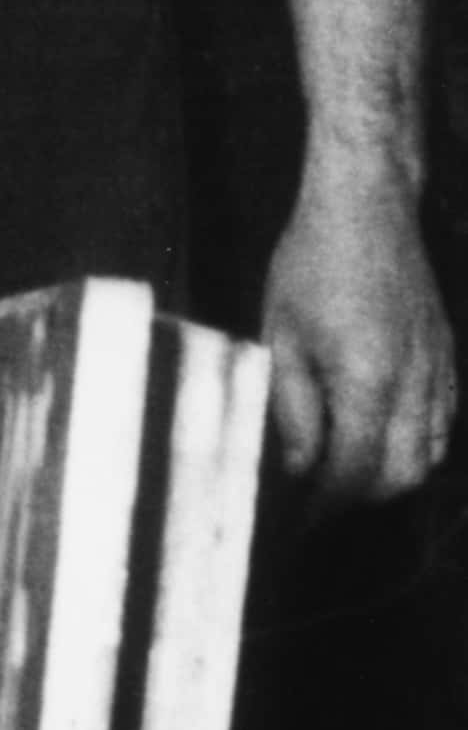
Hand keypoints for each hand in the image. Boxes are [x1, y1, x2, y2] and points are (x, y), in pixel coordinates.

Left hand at [260, 154, 457, 504]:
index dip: (323, 507)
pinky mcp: (448, 357)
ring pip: (430, 455)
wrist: (368, 206)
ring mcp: (439, 370)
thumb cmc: (312, 263)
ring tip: (342, 478)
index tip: (293, 524)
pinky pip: (443, 423)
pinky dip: (416, 448)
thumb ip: (291, 409)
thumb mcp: (280, 336)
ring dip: (389, 478)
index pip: (353, 473)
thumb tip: (298, 469)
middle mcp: (415, 384)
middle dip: (357, 502)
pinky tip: (381, 442)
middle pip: (400, 476)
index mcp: (368, 381)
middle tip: (313, 505)